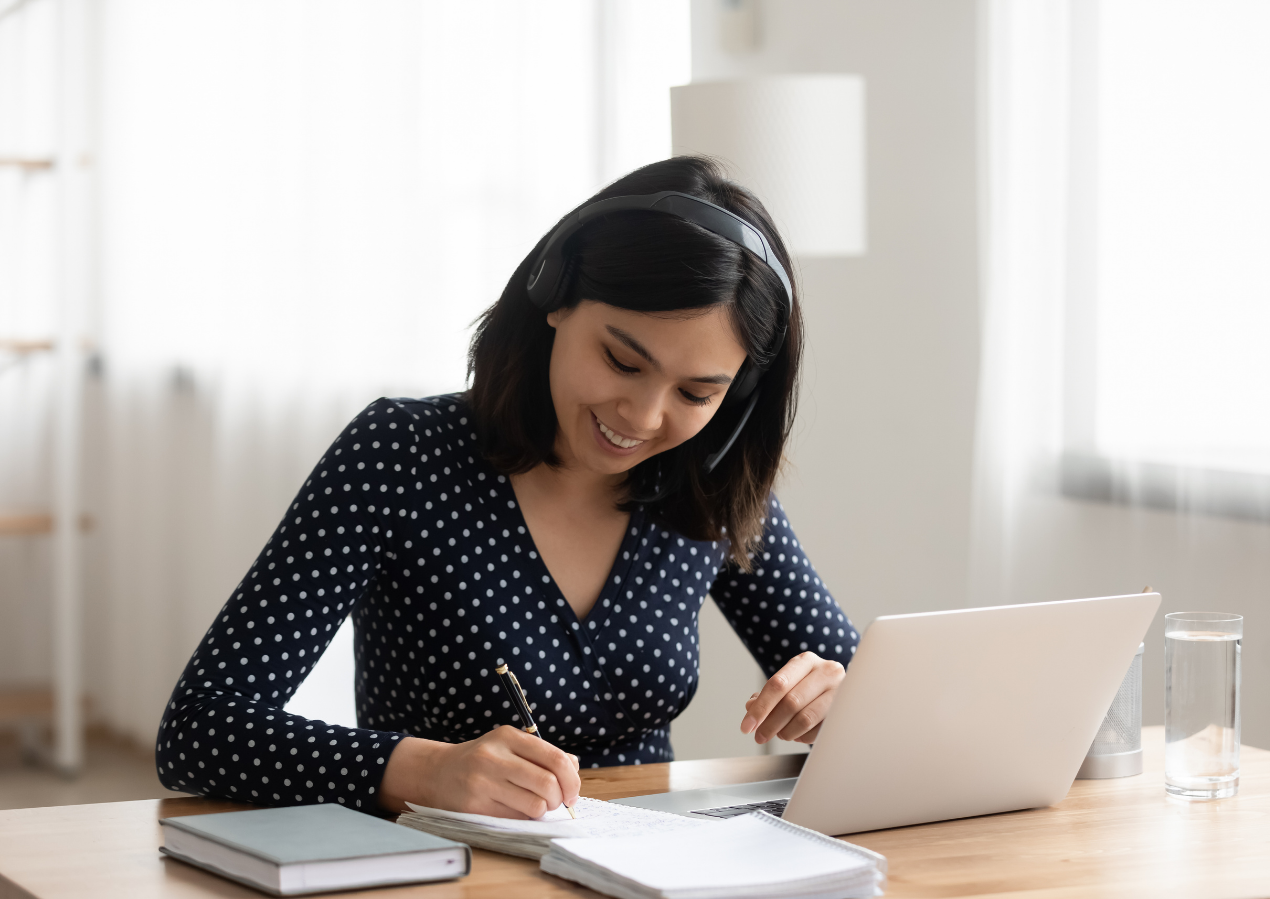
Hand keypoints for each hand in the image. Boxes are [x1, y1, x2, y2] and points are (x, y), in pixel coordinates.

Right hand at [378, 726, 580, 817]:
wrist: (437, 773)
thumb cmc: (482, 761)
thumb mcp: (509, 746)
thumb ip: (542, 754)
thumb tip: (574, 767)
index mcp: (508, 737)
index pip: (555, 758)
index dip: (572, 779)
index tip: (572, 792)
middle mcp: (494, 757)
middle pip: (548, 784)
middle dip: (558, 799)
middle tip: (554, 802)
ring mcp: (483, 782)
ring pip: (534, 805)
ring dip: (541, 810)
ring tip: (533, 805)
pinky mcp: (474, 806)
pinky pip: (515, 818)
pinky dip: (523, 818)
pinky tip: (514, 810)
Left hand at [740, 651, 845, 744]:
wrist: (849, 693)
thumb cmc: (810, 688)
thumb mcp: (790, 683)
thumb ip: (768, 694)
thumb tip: (751, 707)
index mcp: (806, 661)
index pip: (778, 684)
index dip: (760, 707)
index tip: (746, 726)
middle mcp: (826, 672)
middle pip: (791, 702)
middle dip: (770, 724)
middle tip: (759, 737)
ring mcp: (840, 692)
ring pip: (805, 719)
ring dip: (786, 732)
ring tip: (780, 734)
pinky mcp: (847, 712)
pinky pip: (818, 731)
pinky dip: (802, 737)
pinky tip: (798, 734)